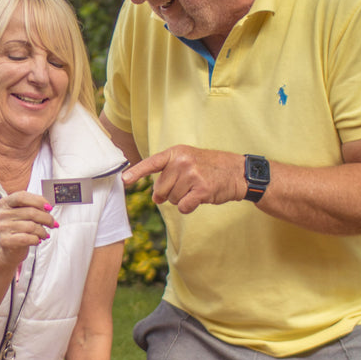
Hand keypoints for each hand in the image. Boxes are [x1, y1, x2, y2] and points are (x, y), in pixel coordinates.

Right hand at [0, 191, 54, 261]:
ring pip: (31, 226)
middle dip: (46, 218)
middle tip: (52, 223)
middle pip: (30, 212)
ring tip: (45, 234)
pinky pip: (27, 238)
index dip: (38, 201)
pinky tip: (37, 240)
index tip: (48, 207)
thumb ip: (34, 207)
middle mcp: (2, 214)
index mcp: (6, 203)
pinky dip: (36, 240)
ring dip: (43, 231)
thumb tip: (48, 208)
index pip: (22, 196)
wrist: (10, 249)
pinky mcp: (5, 240)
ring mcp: (3, 227)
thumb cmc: (19, 229)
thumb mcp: (24, 214)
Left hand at [122, 145, 243, 213]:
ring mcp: (192, 175)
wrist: (236, 172)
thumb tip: (155, 198)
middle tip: (186, 185)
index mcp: (176, 153)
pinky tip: (200, 197)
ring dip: (182, 199)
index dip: (136, 172)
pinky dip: (189, 207)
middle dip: (170, 193)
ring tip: (196, 188)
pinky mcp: (201, 189)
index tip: (124, 180)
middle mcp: (182, 162)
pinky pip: (183, 207)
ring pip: (172, 199)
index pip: (152, 163)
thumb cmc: (209, 167)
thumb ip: (168, 175)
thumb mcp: (188, 161)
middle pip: (161, 189)